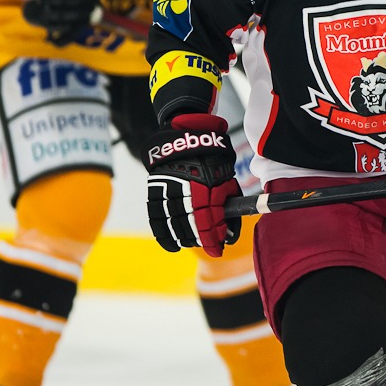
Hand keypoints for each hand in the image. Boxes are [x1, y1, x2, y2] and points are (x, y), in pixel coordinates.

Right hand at [144, 114, 241, 256]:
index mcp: (206, 189)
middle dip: (202, 239)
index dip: (213, 239)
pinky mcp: (156, 190)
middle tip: (209, 244)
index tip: (218, 249)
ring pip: (175, 225)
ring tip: (193, 243)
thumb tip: (229, 225)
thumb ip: (226, 201)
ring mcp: (169, 191)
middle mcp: (186, 192)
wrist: (186, 136)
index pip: (208, 223)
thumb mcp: (225, 177)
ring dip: (185, 238)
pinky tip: (172, 245)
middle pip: (192, 227)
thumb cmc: (211, 157)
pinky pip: (157, 218)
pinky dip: (164, 235)